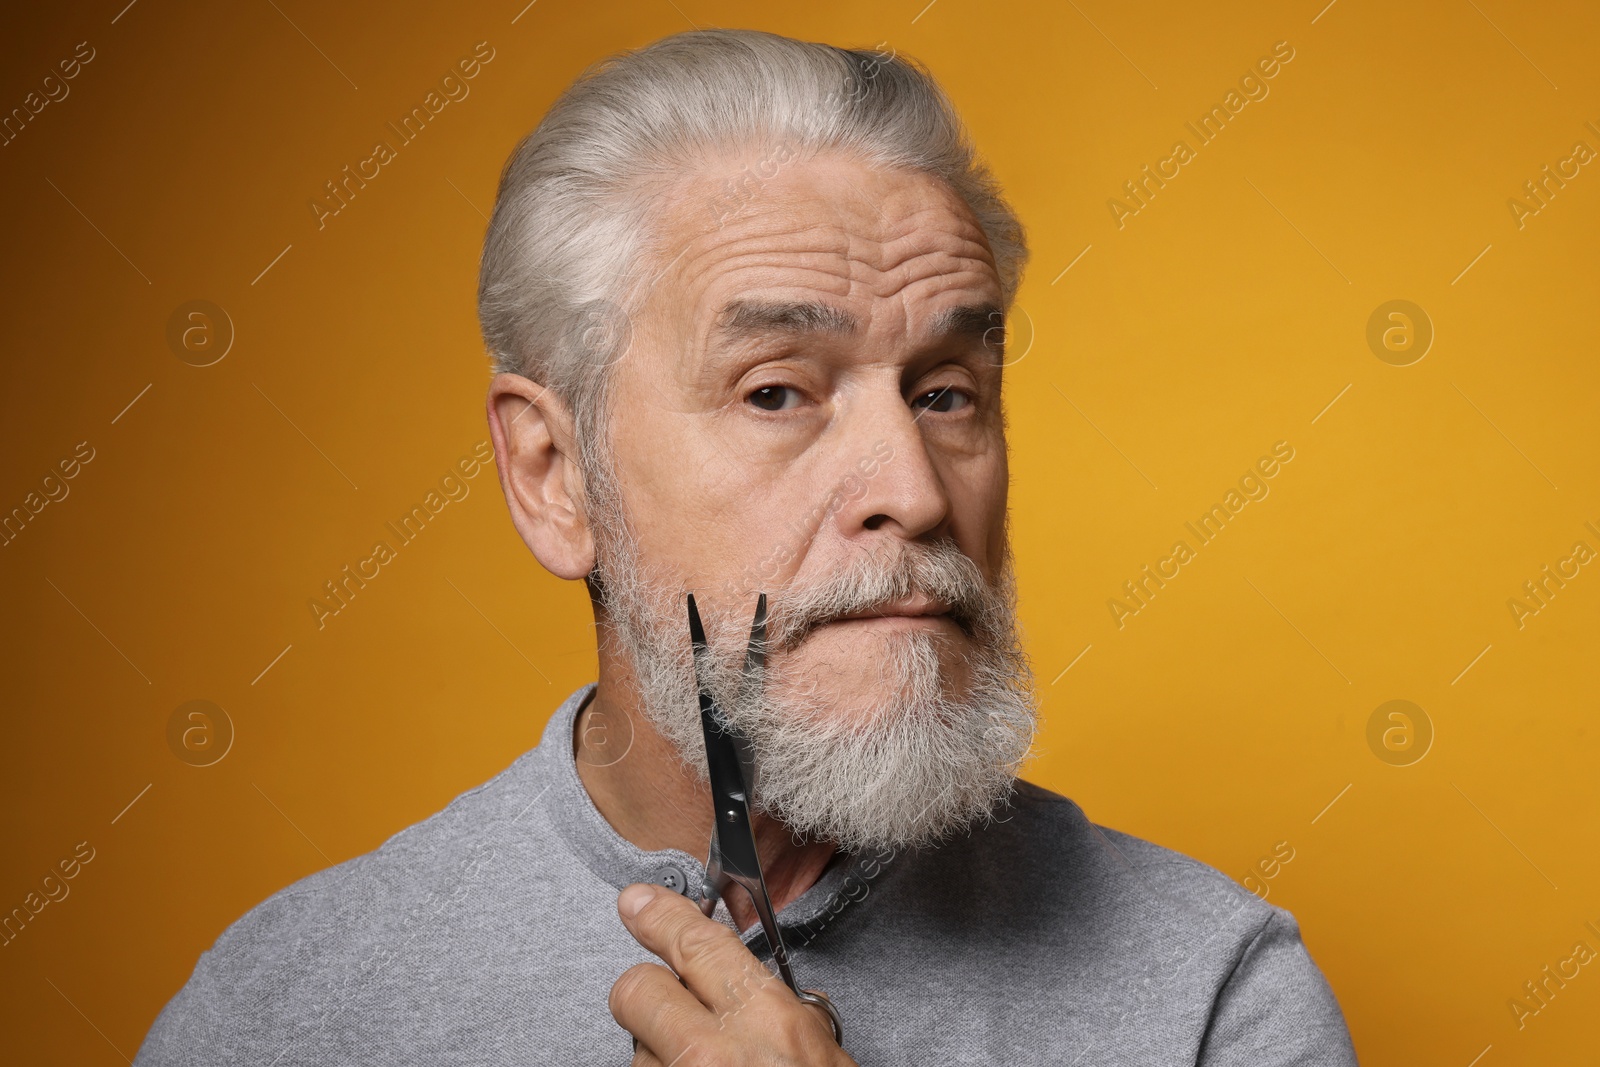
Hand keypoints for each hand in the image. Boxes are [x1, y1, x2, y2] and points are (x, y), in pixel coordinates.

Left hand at [610, 883, 856, 1065]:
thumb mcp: (823, 1052)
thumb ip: (788, 1012)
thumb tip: (762, 990)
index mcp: (764, 1020)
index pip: (695, 943)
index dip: (660, 915)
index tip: (637, 901)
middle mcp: (710, 1052)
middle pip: (636, 988)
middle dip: (649, 994)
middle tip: (675, 1009)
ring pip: (635, 1045)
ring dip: (660, 1052)